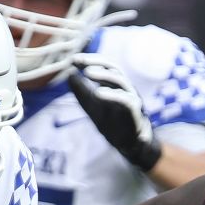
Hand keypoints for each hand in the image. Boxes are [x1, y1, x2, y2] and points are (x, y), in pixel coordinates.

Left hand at [68, 54, 160, 171]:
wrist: (131, 144)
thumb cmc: (114, 124)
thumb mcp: (93, 107)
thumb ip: (82, 93)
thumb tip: (69, 76)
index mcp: (115, 85)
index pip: (104, 66)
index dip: (89, 60)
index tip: (72, 59)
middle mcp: (125, 88)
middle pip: (113, 67)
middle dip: (95, 61)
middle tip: (78, 60)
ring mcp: (132, 98)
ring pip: (120, 80)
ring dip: (103, 74)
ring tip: (87, 72)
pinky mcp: (136, 112)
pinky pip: (126, 100)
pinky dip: (112, 95)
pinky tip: (97, 93)